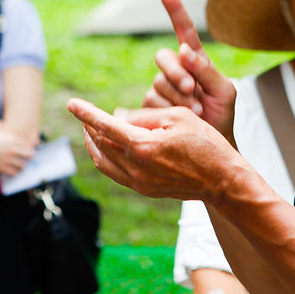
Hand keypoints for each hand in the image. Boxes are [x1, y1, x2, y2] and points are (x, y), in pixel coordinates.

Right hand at [0, 119, 37, 175]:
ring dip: (21, 165)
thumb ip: (1, 124)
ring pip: (23, 166)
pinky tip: (11, 169)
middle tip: (24, 157)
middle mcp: (12, 149)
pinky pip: (14, 173)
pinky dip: (14, 172)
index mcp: (12, 139)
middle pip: (30, 155)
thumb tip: (4, 124)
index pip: (29, 144)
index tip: (25, 149)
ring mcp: (7, 159)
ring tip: (17, 164)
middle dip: (28, 156)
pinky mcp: (2, 168)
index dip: (28, 147)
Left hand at [68, 98, 244, 202]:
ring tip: (92, 130)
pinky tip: (109, 148)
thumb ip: (145, 115)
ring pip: (103, 162)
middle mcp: (136, 168)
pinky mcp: (145, 190)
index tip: (72, 103)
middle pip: (100, 145)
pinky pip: (115, 174)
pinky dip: (106, 158)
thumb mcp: (178, 117)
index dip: (86, 113)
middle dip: (89, 127)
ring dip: (94, 145)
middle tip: (85, 114)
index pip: (105, 127)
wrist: (222, 180)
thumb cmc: (205, 144)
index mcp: (143, 147)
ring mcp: (139, 183)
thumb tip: (119, 116)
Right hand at [142, 0, 236, 141]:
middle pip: (164, 57)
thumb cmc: (222, 117)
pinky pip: (152, 100)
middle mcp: (176, 70)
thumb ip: (208, 71)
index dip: (175, 10)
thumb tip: (185, 51)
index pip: (184, 31)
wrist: (211, 146)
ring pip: (159, 82)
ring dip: (179, 97)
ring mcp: (161, 87)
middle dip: (177, 73)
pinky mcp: (150, 105)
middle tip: (192, 89)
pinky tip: (180, 119)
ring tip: (196, 111)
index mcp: (196, 61)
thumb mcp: (225, 92)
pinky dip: (169, 109)